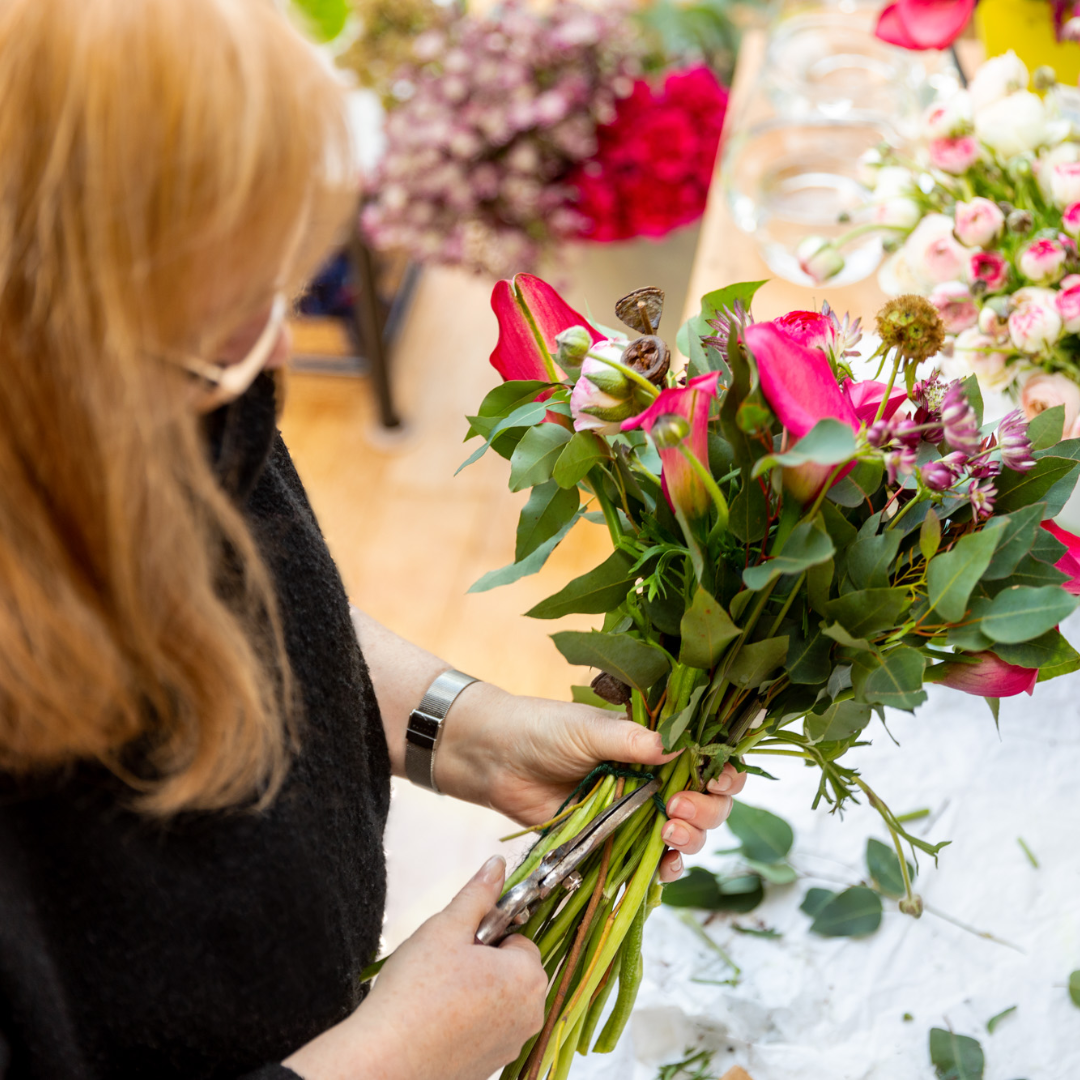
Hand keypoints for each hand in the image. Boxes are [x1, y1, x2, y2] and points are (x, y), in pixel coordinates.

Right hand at [283, 856, 544, 1079]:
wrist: (385, 1060)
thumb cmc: (415, 994)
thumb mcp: (446, 928)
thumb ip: (478, 894)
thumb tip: (497, 865)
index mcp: (527, 978)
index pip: (519, 938)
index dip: (488, 934)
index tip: (461, 942)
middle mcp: (529, 1015)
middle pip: (512, 970)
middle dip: (484, 963)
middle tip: (446, 966)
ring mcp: (511, 1045)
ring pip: (498, 1000)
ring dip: (476, 991)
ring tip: (437, 993)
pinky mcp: (490, 1066)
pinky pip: (486, 1029)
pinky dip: (467, 1021)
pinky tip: (437, 1019)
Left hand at [436, 684, 747, 882]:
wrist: (497, 759)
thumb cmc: (543, 730)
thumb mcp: (588, 730)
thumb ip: (631, 741)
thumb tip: (676, 749)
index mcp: (656, 744)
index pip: (708, 759)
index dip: (723, 772)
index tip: (719, 780)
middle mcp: (655, 780)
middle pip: (707, 803)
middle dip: (706, 810)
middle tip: (678, 808)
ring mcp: (637, 814)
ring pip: (686, 835)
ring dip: (690, 840)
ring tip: (669, 833)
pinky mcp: (614, 843)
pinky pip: (650, 863)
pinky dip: (664, 869)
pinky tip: (663, 867)